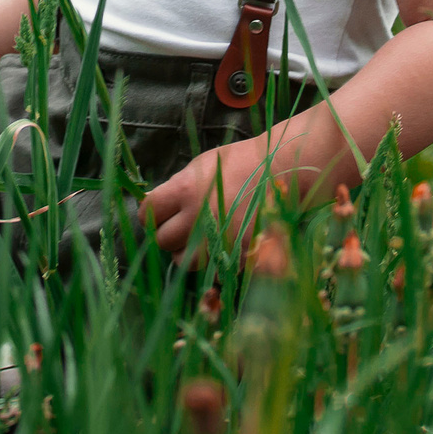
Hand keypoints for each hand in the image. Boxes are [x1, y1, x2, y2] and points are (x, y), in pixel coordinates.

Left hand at [141, 134, 277, 258]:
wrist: (283, 169)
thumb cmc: (240, 163)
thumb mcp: (202, 166)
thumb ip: (176, 188)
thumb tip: (152, 207)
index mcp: (185, 191)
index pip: (148, 213)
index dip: (153, 213)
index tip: (161, 212)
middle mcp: (198, 218)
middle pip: (163, 241)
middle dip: (170, 234)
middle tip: (185, 225)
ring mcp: (219, 239)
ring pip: (184, 261)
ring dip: (189, 252)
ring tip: (203, 238)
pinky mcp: (239, 255)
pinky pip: (213, 270)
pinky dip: (216, 262)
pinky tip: (225, 244)